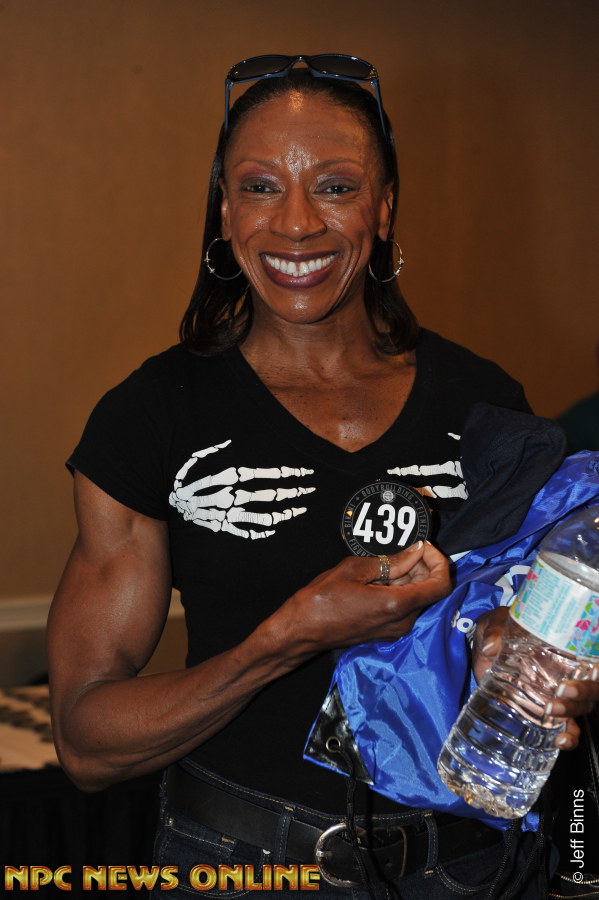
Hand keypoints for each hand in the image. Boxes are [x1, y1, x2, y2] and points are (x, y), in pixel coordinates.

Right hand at [274, 540, 450, 658]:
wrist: (302, 630)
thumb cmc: (321, 600)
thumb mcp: (353, 569)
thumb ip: (390, 561)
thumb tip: (414, 551)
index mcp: (395, 605)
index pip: (440, 585)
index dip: (439, 562)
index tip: (424, 547)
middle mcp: (401, 622)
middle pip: (430, 590)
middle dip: (423, 566)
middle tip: (404, 549)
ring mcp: (395, 630)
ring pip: (418, 598)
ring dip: (412, 577)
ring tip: (388, 561)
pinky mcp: (386, 632)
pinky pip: (405, 607)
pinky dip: (402, 589)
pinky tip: (382, 577)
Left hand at [472, 607, 598, 750]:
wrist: (486, 648)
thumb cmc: (499, 628)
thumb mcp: (496, 621)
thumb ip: (494, 629)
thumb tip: (490, 647)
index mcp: (566, 645)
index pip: (593, 657)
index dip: (598, 668)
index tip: (594, 670)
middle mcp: (570, 670)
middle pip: (592, 686)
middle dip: (583, 691)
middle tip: (563, 690)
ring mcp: (560, 692)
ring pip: (582, 706)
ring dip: (572, 711)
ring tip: (553, 710)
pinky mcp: (548, 710)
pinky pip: (568, 727)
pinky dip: (569, 737)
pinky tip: (560, 741)